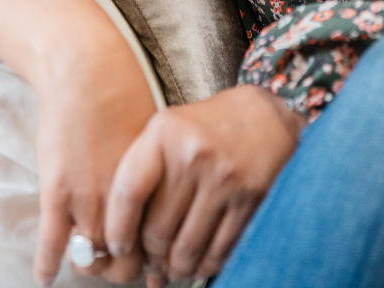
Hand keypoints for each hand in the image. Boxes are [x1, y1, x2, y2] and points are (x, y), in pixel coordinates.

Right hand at [33, 36, 157, 285]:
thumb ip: (158, 176)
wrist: (86, 69)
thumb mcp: (155, 139)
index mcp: (153, 186)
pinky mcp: (57, 192)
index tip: (147, 258)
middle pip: (125, 261)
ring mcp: (88, 199)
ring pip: (91, 259)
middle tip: (117, 262)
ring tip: (87, 263)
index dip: (151, 258)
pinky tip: (44, 280)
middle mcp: (124, 200)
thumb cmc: (125, 95)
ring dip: (89, 267)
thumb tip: (167, 204)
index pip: (155, 244)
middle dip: (122, 268)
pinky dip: (46, 267)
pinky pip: (52, 245)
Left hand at [105, 84, 304, 284]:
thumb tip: (124, 249)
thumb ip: (142, 179)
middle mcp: (193, 154)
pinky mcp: (251, 199)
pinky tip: (200, 261)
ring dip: (176, 268)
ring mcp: (224, 178)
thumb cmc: (207, 128)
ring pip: (187, 250)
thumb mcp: (168, 133)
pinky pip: (218, 252)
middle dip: (152, 256)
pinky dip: (205, 266)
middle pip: (157, 231)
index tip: (119, 247)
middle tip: (154, 258)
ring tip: (174, 264)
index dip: (118, 230)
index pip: (128, 193)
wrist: (266, 115)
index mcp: (165, 132)